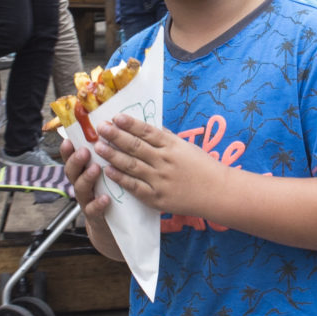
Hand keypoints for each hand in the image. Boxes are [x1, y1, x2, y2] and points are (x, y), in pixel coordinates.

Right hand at [58, 132, 109, 219]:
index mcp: (83, 171)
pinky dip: (98, 204)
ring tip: (95, 169)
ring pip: (81, 188)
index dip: (68, 149)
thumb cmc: (111, 192)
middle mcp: (81, 184)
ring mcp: (87, 200)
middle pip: (72, 171)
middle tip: (84, 151)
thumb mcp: (106, 171)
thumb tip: (115, 128)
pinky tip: (105, 198)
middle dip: (75, 160)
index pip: (72, 157)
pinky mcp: (96, 216)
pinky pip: (93, 210)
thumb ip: (107, 154)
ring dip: (86, 178)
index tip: (69, 138)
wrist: (112, 224)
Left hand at [93, 114, 227, 215]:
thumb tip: (147, 125)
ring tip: (99, 147)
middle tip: (100, 128)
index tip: (115, 117)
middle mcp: (165, 161)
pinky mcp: (157, 198)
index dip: (130, 124)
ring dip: (113, 155)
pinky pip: (135, 187)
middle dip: (115, 136)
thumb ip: (166, 137)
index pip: (147, 131)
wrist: (217, 193)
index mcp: (172, 145)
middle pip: (135, 146)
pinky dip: (121, 178)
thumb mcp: (185, 147)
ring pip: (131, 165)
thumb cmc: (202, 167)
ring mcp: (160, 180)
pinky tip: (108, 171)